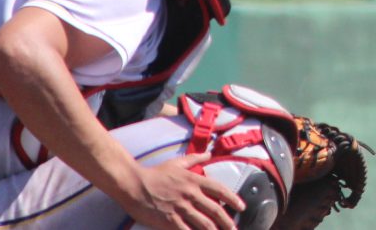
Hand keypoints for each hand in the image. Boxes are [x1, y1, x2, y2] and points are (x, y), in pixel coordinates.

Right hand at [124, 153, 245, 229]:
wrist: (134, 184)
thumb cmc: (155, 173)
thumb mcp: (177, 163)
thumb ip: (194, 159)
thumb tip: (209, 153)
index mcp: (194, 180)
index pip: (219, 189)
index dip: (233, 199)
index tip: (241, 206)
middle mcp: (190, 194)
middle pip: (215, 210)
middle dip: (227, 221)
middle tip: (234, 228)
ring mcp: (181, 208)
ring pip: (204, 224)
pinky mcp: (170, 221)